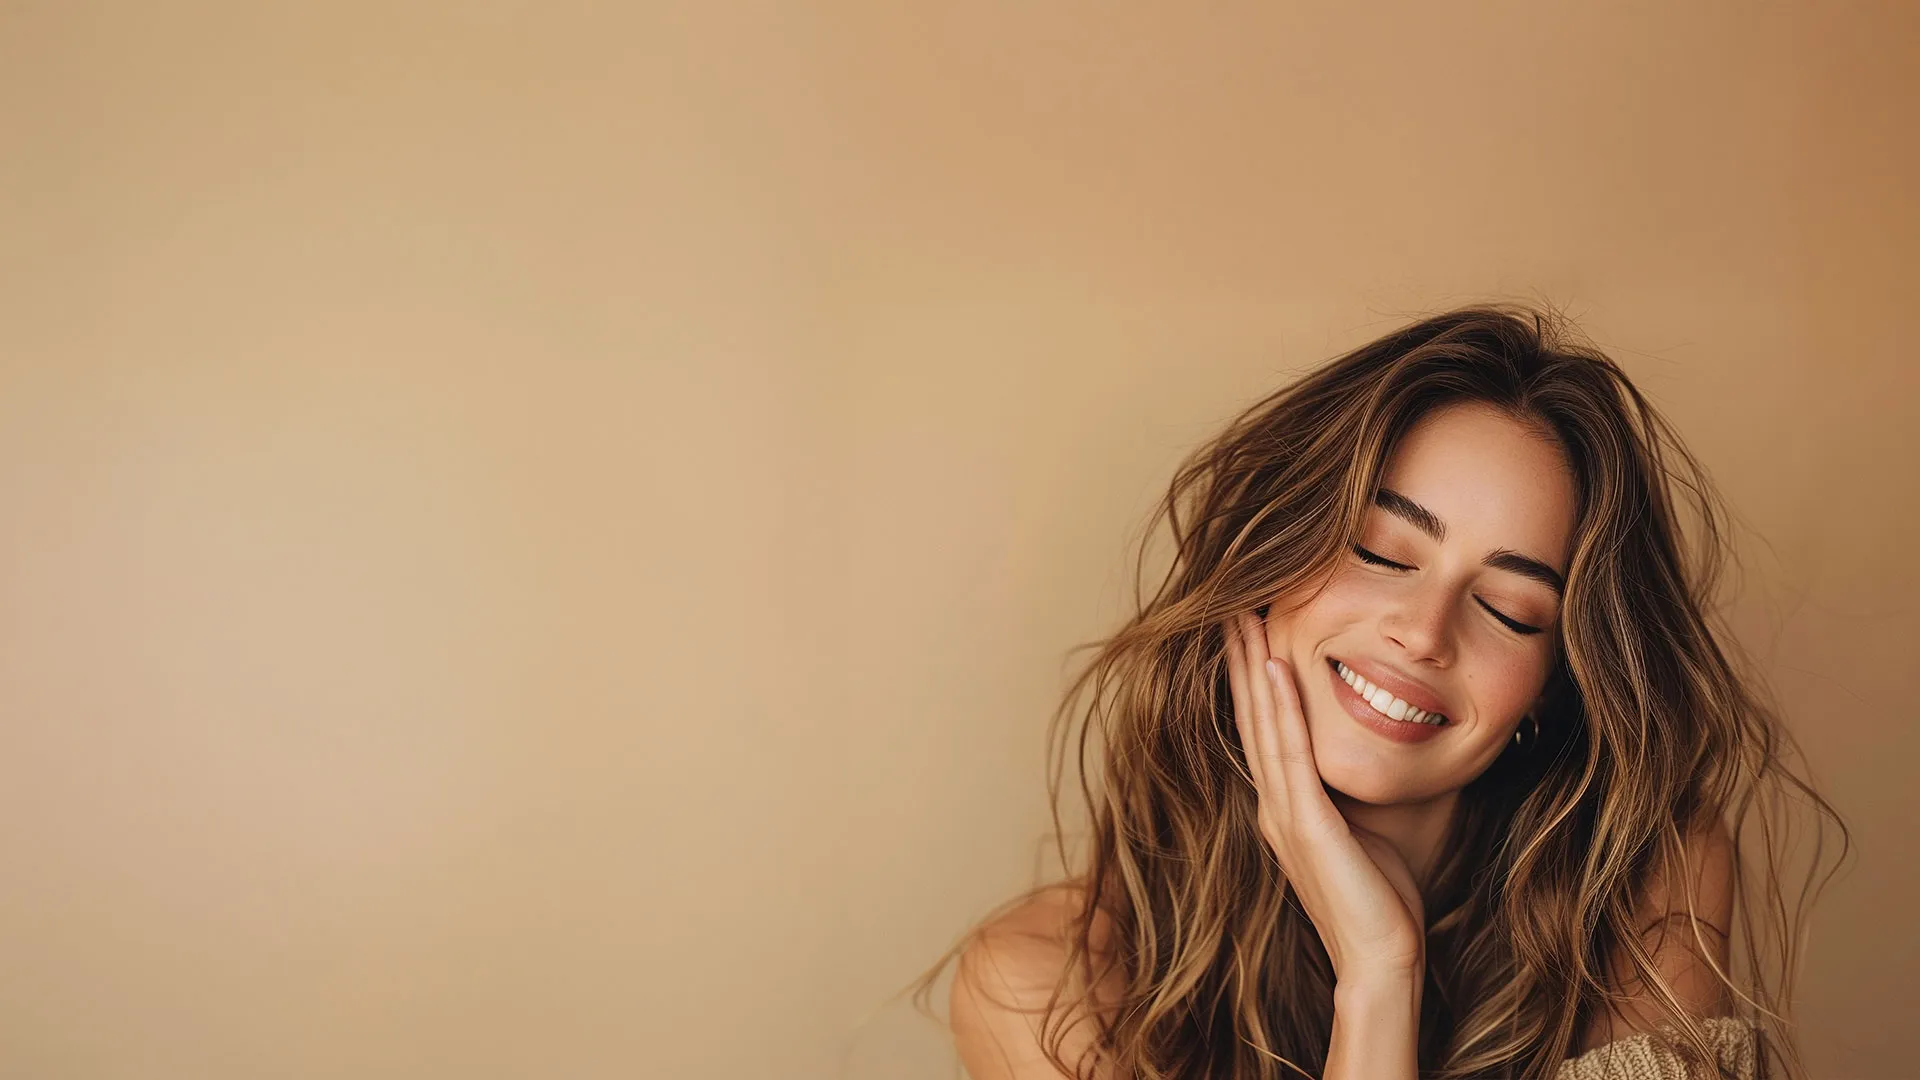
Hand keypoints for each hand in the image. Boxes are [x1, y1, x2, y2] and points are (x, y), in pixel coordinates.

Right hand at [1223, 611, 1426, 982]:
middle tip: (1231, 605)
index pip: (1264, 729)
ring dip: (1251, 668)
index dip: (1252, 678)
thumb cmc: (1386, 902)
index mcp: (1286, 809)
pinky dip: (1280, 707)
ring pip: (1263, 725)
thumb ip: (1364, 787)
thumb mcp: (1374, 828)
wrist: (1382, 960)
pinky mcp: (1306, 824)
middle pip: (1252, 717)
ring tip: (1242, 619)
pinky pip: (1290, 754)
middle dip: (1240, 659)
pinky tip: (1274, 668)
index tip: (1249, 629)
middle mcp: (1274, 806)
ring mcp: (1285, 814)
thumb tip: (1393, 739)